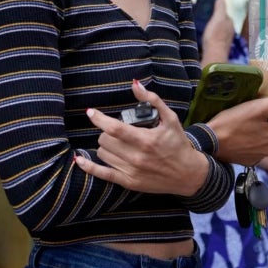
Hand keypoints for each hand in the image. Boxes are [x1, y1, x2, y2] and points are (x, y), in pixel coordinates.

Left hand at [74, 81, 210, 195]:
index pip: (115, 128)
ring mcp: (131, 172)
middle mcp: (137, 157)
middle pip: (106, 140)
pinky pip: (102, 175)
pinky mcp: (129, 183)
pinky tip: (79, 160)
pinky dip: (88, 167)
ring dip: (105, 145)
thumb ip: (152, 100)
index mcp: (146, 140)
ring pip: (103, 153)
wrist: (188, 174)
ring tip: (117, 143)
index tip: (91, 112)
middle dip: (107, 132)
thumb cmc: (178, 144)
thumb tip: (135, 84)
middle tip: (117, 130)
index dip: (99, 119)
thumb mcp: (170, 119)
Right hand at [201, 8, 234, 66]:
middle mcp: (229, 32)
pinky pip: (214, 38)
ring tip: (203, 26)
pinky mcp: (218, 48)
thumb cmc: (215, 35)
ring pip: (219, 31)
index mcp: (230, 23)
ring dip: (213, 29)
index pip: (225, 15)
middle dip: (216, 20)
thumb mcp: (218, 17)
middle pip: (222, 23)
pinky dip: (210, 36)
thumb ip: (220, 7)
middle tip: (205, 17)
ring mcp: (224, 41)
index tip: (210, 9)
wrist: (213, 55)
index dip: (218, 11)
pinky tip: (204, 37)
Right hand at [206, 93, 267, 166]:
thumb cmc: (232, 123)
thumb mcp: (256, 108)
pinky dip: (252, 139)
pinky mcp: (247, 160)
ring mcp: (259, 156)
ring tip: (250, 118)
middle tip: (265, 109)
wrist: (209, 144)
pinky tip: (241, 131)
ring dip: (263, 129)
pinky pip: (256, 147)